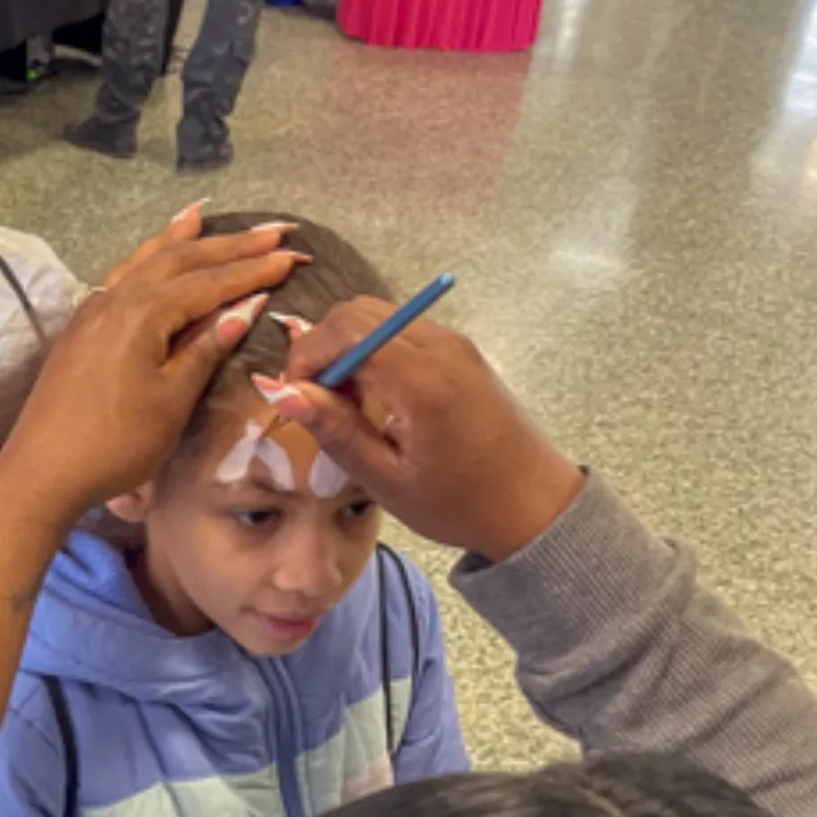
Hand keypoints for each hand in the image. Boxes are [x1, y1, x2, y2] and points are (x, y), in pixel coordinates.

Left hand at [0, 205, 305, 525]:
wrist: (42, 472)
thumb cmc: (115, 444)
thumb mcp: (171, 402)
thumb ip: (205, 350)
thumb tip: (242, 311)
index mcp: (144, 313)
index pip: (209, 283)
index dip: (252, 271)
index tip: (291, 257)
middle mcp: (117, 298)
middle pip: (180, 261)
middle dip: (228, 245)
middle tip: (272, 230)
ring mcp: (93, 309)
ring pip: (145, 260)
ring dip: (180, 239)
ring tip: (203, 214)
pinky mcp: (81, 327)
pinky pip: (121, 275)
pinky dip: (145, 257)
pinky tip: (151, 256)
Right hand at [258, 299, 583, 561]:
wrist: (534, 505)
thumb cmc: (460, 504)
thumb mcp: (387, 480)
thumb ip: (335, 431)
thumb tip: (283, 393)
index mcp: (421, 380)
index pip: (346, 330)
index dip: (308, 356)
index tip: (296, 398)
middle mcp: (441, 347)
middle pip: (360, 312)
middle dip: (325, 347)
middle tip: (320, 403)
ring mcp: (455, 344)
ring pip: (381, 316)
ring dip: (350, 350)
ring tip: (349, 406)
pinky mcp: (462, 351)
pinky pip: (404, 331)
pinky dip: (376, 352)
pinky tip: (379, 400)